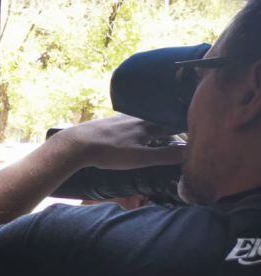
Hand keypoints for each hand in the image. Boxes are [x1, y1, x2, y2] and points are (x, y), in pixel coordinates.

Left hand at [52, 114, 184, 171]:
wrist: (76, 144)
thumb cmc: (109, 152)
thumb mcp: (140, 157)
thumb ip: (166, 156)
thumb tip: (191, 153)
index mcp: (148, 124)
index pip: (174, 123)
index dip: (187, 127)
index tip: (200, 129)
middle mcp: (137, 118)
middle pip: (161, 120)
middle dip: (173, 125)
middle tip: (186, 131)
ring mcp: (122, 119)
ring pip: (146, 121)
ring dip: (157, 125)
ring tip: (166, 133)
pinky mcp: (110, 124)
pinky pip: (132, 123)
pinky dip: (142, 127)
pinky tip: (138, 134)